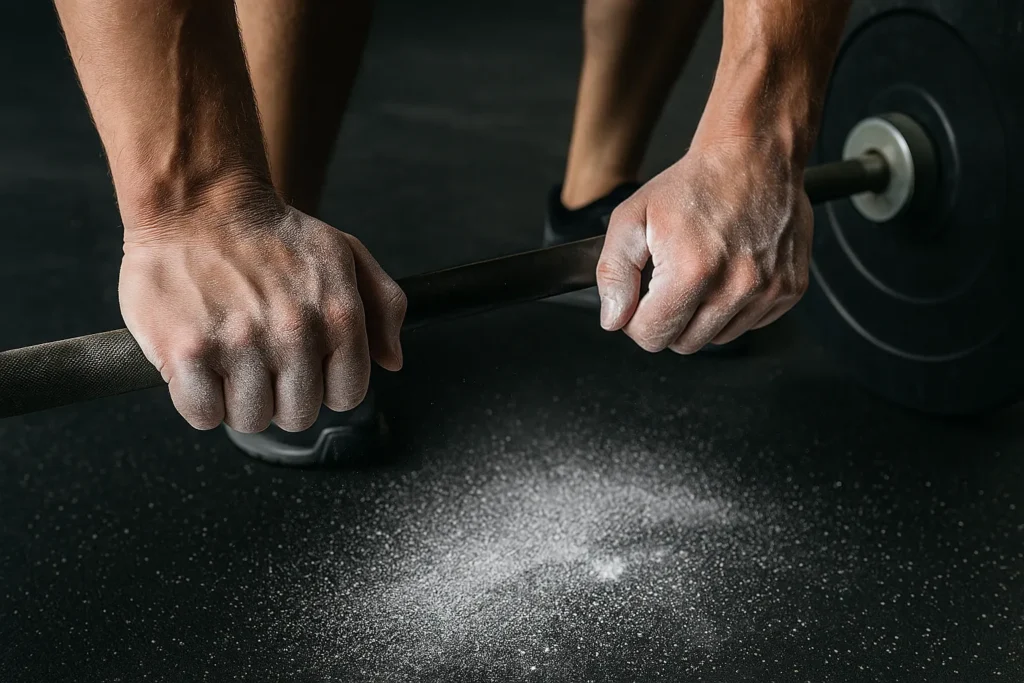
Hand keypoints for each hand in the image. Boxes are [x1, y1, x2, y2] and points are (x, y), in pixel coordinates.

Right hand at [119, 199, 405, 432]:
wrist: (196, 203)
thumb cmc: (271, 233)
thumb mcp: (345, 254)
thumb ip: (383, 305)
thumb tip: (392, 360)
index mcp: (338, 315)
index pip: (347, 395)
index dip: (324, 388)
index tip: (302, 369)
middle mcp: (295, 332)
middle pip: (298, 415)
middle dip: (280, 397)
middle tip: (260, 362)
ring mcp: (241, 344)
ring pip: (251, 420)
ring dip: (238, 401)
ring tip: (228, 360)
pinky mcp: (187, 352)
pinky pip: (203, 415)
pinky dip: (198, 401)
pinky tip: (199, 368)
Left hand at [596, 137, 812, 352]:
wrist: (754, 155)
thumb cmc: (694, 184)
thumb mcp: (632, 218)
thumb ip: (614, 273)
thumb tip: (613, 318)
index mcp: (693, 272)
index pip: (653, 335)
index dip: (636, 321)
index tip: (639, 301)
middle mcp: (736, 286)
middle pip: (684, 343)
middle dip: (669, 320)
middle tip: (669, 283)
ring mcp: (769, 290)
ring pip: (717, 338)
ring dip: (701, 316)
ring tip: (701, 273)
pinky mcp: (790, 290)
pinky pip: (750, 324)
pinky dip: (734, 308)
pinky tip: (728, 272)